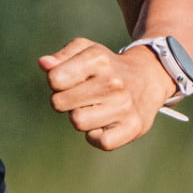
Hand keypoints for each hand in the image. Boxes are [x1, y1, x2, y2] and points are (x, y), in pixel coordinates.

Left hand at [38, 36, 178, 150]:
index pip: (54, 79)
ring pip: (77, 122)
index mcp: (98, 59)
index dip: (56, 81)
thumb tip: (43, 64)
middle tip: (80, 96)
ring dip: (79, 117)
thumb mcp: (86, 51)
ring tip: (93, 107)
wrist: (148, 79)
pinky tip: (103, 123)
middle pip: (60, 103)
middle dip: (64, 101)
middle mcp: (113, 82)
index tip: (69, 80)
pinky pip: (101, 142)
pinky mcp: (133, 127)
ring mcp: (124, 106)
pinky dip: (96, 136)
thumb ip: (61, 57)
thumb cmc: (107, 66)